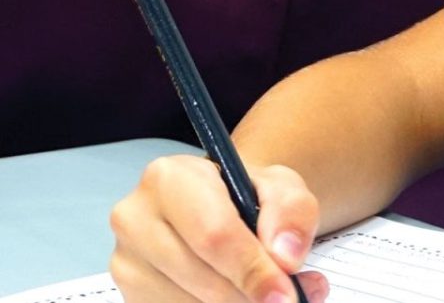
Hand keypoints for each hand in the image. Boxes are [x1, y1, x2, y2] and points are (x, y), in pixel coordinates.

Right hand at [110, 154, 328, 302]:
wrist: (220, 208)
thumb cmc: (247, 194)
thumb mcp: (281, 186)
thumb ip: (291, 212)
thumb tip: (285, 258)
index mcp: (169, 178)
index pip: (212, 235)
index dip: (252, 270)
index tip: (284, 293)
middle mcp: (135, 219)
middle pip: (200, 277)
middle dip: (248, 296)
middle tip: (285, 299)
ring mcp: (126, 262)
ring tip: (269, 295)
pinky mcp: (129, 295)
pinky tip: (240, 299)